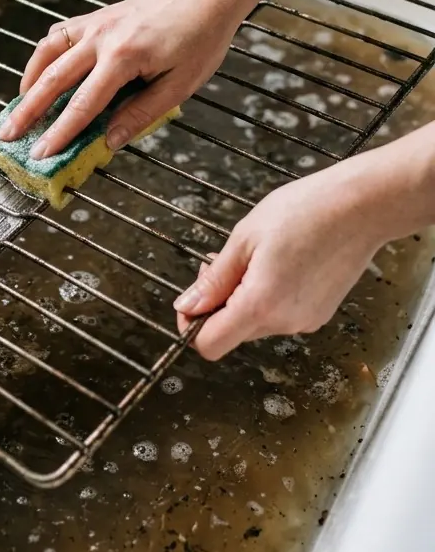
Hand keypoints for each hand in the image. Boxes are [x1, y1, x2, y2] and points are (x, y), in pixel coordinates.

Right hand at [0, 0, 244, 158]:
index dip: (59, 132)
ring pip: (48, 53)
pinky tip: (39, 74)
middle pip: (54, 79)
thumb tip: (108, 142)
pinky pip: (59, 36)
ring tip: (18, 107)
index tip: (40, 154)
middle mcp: (102, 38)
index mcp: (124, 58)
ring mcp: (95, 23)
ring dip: (28, 81)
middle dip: (29, 111)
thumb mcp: (179, 85)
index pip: (83, 104)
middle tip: (8, 135)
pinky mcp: (96, 17)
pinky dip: (43, 56)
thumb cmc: (200, 40)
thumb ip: (141, 113)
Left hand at [174, 158, 392, 360]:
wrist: (362, 207)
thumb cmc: (307, 211)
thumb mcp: (245, 238)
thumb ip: (215, 279)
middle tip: (222, 264)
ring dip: (243, 298)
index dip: (192, 325)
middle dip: (218, 304)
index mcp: (260, 304)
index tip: (193, 299)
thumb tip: (188, 305)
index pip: (209, 345)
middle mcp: (284, 322)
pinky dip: (269, 297)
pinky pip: (280, 315)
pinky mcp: (319, 314)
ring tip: (257, 258)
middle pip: (231, 333)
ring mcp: (305, 321)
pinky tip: (279, 264)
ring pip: (255, 324)